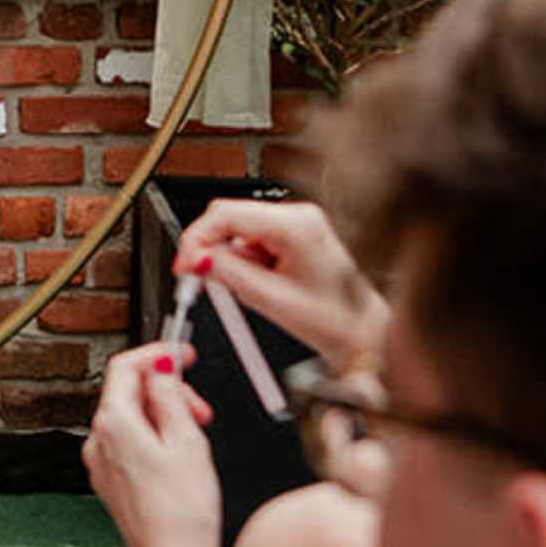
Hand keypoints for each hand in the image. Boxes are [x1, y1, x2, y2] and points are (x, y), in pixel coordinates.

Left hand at [81, 343, 218, 546]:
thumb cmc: (183, 510)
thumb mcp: (187, 439)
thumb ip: (170, 395)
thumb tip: (161, 369)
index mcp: (114, 423)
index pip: (126, 365)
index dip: (157, 352)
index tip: (181, 352)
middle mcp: (98, 441)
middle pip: (129, 393)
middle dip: (167, 391)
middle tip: (199, 408)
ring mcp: (101, 464)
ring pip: (131, 419)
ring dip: (164, 416)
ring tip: (196, 436)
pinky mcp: (111, 482)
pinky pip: (129, 444)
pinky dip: (154, 438)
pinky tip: (180, 457)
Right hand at [173, 198, 387, 368]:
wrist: (361, 332)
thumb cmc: (333, 320)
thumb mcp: (270, 300)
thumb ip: (228, 274)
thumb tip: (196, 259)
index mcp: (296, 225)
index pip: (226, 213)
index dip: (196, 238)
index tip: (184, 264)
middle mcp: (298, 215)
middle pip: (231, 217)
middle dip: (212, 248)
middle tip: (199, 278)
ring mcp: (298, 221)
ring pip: (239, 229)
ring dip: (233, 259)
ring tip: (254, 289)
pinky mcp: (296, 233)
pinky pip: (254, 238)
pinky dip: (247, 261)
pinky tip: (262, 282)